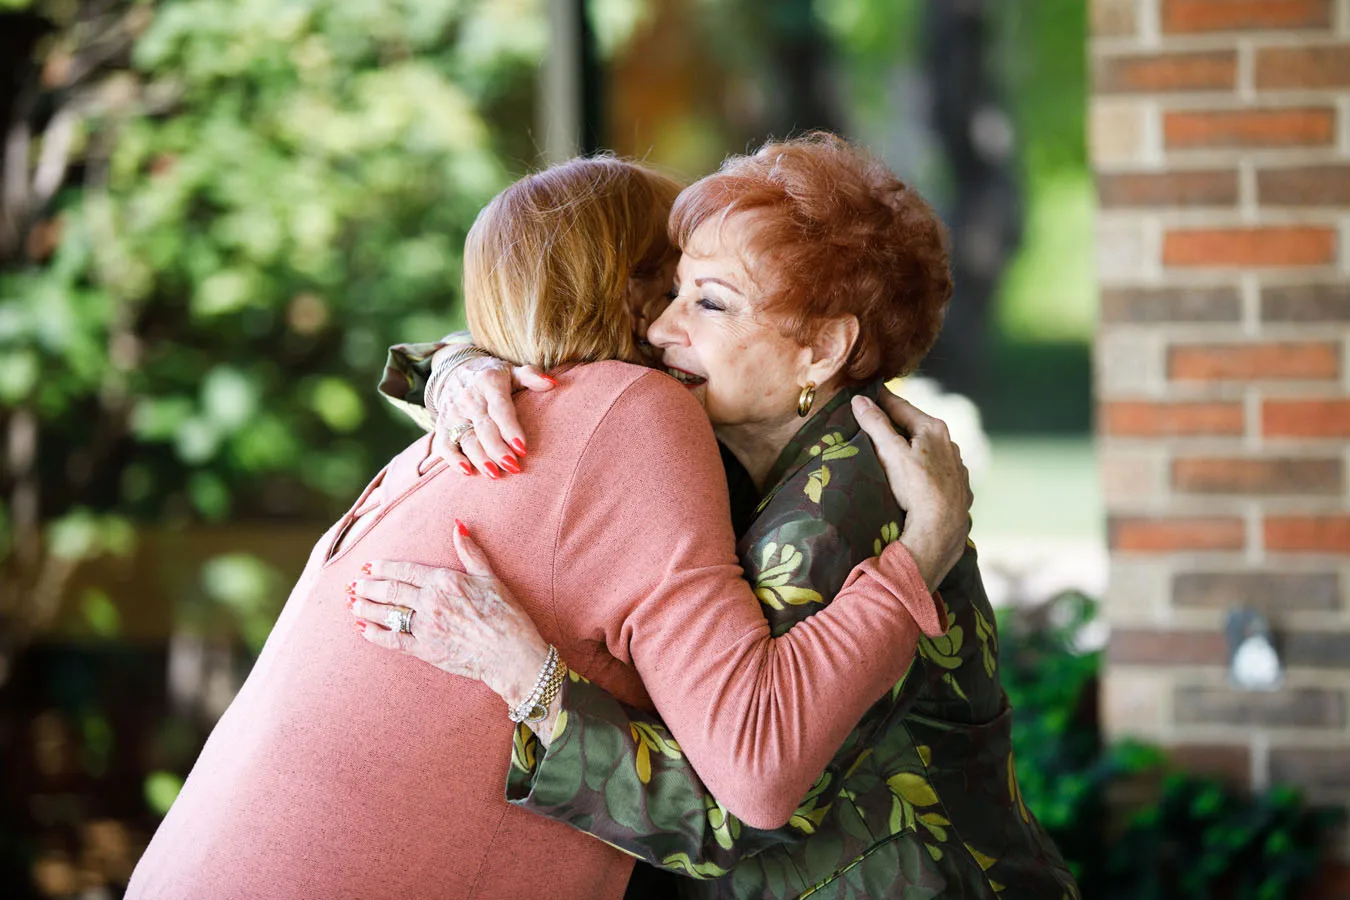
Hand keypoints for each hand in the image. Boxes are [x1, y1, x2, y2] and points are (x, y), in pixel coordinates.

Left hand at [348, 521, 550, 710]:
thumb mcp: (490, 577)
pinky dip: (375, 634)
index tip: (370, 566)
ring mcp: (426, 627)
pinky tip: (363, 629)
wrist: (511, 652)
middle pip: (391, 591)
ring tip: (352, 603)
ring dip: (366, 607)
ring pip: (387, 614)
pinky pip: (393, 640)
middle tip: (354, 584)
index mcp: (444, 581)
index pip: (406, 571)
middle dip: (369, 587)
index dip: (384, 568)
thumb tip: (458, 525)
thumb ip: (470, 551)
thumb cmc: (505, 613)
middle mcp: (430, 602)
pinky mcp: (426, 650)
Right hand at [429, 352, 555, 477]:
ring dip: (479, 458)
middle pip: (484, 427)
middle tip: (513, 467)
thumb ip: (531, 376)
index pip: (500, 408)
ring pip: (465, 438)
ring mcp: (454, 411)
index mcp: (488, 382)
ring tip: (495, 474)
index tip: (522, 449)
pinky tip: (467, 471)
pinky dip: (453, 459)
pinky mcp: (443, 423)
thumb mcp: (512, 371)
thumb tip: (552, 383)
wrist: (456, 370)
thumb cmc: (493, 376)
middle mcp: (469, 397)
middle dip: (497, 449)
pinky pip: (444, 443)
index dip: (510, 429)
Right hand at [851, 393, 972, 591]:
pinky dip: (927, 470)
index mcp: (933, 429)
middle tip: (878, 420)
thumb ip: (876, 424)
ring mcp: (957, 468)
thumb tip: (860, 400)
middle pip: (918, 428)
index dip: (883, 399)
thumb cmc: (916, 488)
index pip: (902, 406)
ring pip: (931, 451)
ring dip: (915, 447)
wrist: (941, 531)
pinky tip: (920, 478)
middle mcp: (950, 444)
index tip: (868, 392)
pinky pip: (940, 472)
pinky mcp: (959, 490)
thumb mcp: (890, 452)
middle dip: (899, 424)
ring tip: (898, 451)